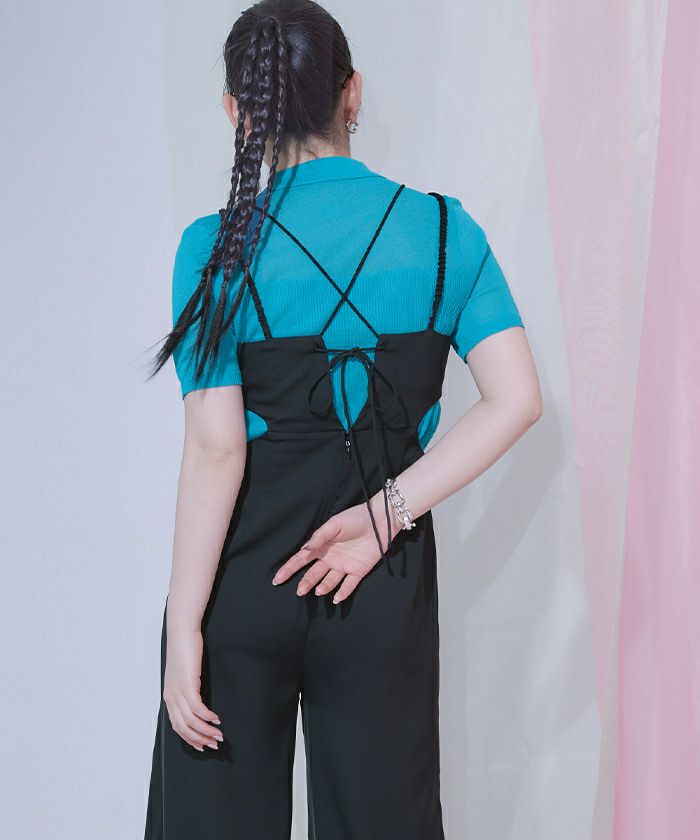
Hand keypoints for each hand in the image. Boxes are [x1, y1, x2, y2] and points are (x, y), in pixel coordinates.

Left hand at [162, 628, 222, 751]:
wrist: (182, 632)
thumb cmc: (184, 649)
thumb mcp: (183, 672)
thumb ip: (187, 686)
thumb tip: (196, 698)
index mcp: (169, 696)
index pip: (177, 726)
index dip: (190, 739)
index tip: (203, 745)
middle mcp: (171, 697)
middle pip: (184, 728)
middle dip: (200, 739)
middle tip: (215, 744)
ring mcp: (178, 691)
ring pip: (191, 721)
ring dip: (206, 731)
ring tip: (219, 735)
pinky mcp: (187, 684)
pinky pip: (197, 708)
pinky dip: (207, 717)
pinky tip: (217, 719)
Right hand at [272, 493, 398, 602]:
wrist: (379, 520)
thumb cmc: (354, 518)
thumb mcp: (334, 524)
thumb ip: (319, 537)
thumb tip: (304, 549)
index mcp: (321, 546)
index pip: (301, 559)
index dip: (289, 569)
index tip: (277, 579)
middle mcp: (330, 558)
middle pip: (314, 574)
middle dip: (306, 583)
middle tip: (300, 591)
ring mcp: (343, 566)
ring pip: (329, 581)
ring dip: (323, 587)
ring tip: (318, 591)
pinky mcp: (358, 571)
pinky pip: (349, 585)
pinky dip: (342, 593)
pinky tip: (335, 599)